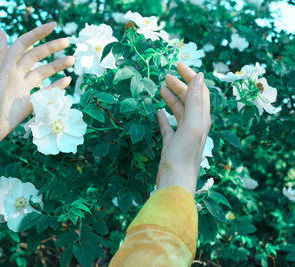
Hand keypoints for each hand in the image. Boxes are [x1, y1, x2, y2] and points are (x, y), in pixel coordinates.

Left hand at [0, 23, 74, 157]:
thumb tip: (1, 31)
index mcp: (5, 65)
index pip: (24, 44)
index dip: (37, 34)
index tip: (53, 26)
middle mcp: (15, 74)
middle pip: (36, 56)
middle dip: (51, 48)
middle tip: (68, 42)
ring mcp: (23, 89)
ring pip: (43, 73)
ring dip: (57, 66)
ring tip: (71, 59)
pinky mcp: (29, 103)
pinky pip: (45, 92)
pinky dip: (56, 86)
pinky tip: (67, 80)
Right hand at [156, 62, 210, 195]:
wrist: (175, 182)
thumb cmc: (183, 155)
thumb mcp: (192, 124)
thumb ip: (197, 101)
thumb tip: (201, 76)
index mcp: (202, 119)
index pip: (200, 91)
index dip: (191, 77)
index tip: (178, 64)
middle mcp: (195, 125)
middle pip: (189, 99)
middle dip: (180, 85)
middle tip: (166, 75)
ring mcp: (183, 135)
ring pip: (179, 111)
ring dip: (172, 98)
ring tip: (161, 88)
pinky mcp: (172, 144)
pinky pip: (169, 126)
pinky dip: (164, 117)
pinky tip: (158, 111)